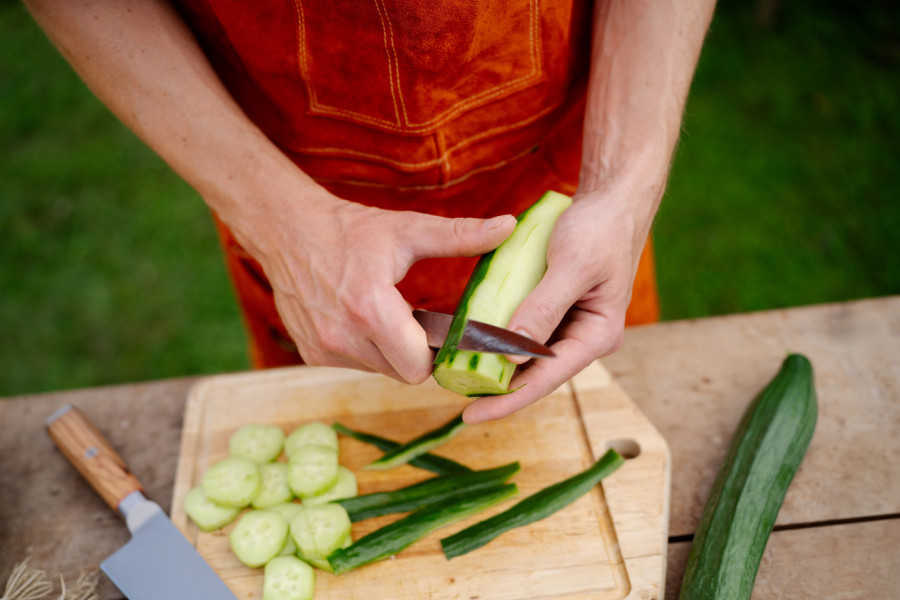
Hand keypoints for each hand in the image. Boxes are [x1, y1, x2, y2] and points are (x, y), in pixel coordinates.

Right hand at [247, 189, 515, 383]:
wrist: (287, 230)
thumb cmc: (351, 229)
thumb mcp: (408, 230)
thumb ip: (460, 235)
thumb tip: (509, 226)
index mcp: (369, 308)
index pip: (419, 367)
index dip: (438, 354)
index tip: (445, 332)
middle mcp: (342, 336)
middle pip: (403, 373)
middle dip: (418, 354)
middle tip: (421, 322)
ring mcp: (323, 349)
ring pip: (380, 371)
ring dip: (392, 352)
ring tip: (391, 316)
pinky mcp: (310, 354)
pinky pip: (355, 365)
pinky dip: (367, 350)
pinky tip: (364, 320)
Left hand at [462, 189, 647, 422]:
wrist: (612, 200)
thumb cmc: (599, 229)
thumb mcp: (571, 266)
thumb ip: (542, 308)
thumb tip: (511, 355)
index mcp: (598, 334)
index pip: (547, 378)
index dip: (508, 399)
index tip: (471, 415)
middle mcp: (584, 337)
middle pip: (536, 373)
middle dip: (499, 387)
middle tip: (455, 399)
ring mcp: (569, 324)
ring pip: (527, 354)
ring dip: (497, 364)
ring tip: (458, 378)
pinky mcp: (555, 308)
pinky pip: (524, 330)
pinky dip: (500, 336)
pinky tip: (473, 342)